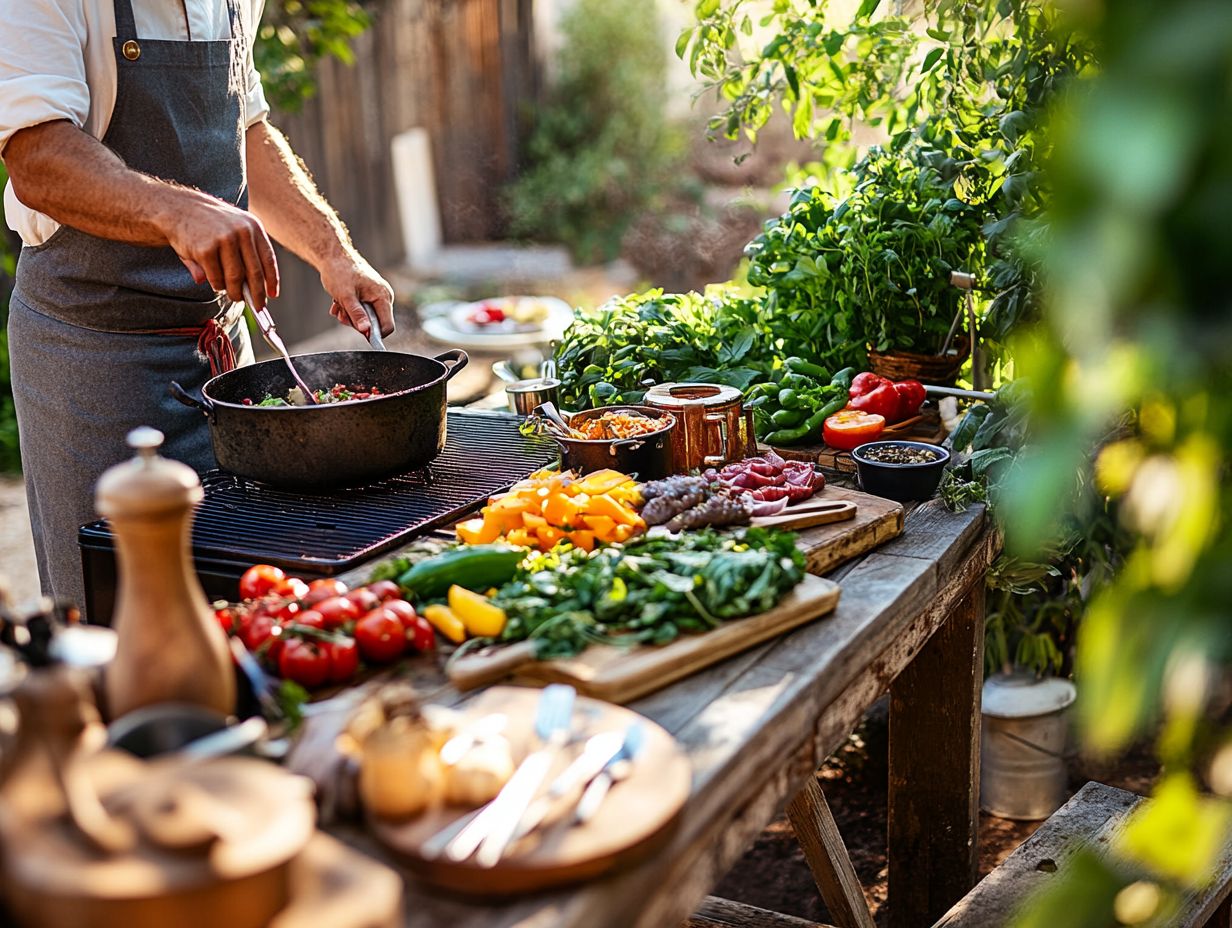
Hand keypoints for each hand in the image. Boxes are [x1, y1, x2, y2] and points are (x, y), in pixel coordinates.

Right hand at [161, 190, 279, 308]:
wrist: (177, 208)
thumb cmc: (209, 224)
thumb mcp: (233, 230)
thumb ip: (243, 256)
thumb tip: (250, 290)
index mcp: (253, 226)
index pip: (268, 259)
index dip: (272, 280)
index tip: (273, 295)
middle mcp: (242, 232)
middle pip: (254, 273)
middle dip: (257, 294)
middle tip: (257, 306)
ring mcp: (224, 240)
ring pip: (235, 278)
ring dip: (235, 292)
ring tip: (234, 295)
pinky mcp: (205, 250)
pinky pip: (216, 278)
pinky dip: (217, 285)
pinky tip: (215, 283)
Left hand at [320, 252, 394, 337]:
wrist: (333, 255)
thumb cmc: (340, 271)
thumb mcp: (345, 296)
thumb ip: (357, 314)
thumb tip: (366, 331)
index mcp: (383, 296)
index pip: (387, 326)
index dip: (374, 333)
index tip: (359, 331)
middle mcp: (383, 297)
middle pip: (375, 323)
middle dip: (356, 322)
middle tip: (342, 313)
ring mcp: (376, 296)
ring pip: (366, 318)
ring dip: (350, 315)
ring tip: (339, 303)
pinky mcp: (369, 296)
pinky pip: (361, 311)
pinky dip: (349, 310)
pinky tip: (340, 302)